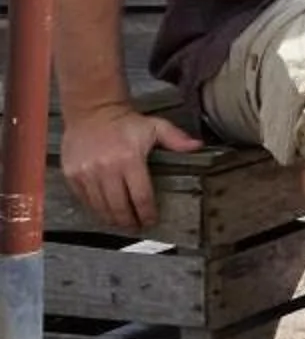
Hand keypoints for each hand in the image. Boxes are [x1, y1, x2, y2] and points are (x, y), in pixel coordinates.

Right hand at [59, 100, 202, 233]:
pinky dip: (95, 209)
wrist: (92, 111)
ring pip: (100, 207)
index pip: (140, 196)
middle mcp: (106, 169)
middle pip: (119, 207)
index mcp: (129, 159)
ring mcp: (86, 173)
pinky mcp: (72, 175)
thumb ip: (176, 139)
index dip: (147, 213)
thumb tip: (197, 146)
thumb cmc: (125, 122)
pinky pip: (84, 200)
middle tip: (136, 228)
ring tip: (122, 224)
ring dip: (112, 219)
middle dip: (129, 221)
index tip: (151, 221)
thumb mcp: (155, 126)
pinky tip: (104, 212)